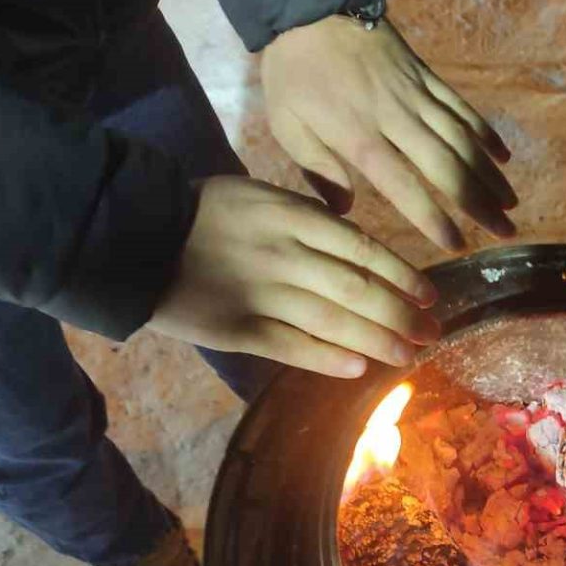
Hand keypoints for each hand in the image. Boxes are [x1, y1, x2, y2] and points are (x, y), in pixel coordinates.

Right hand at [147, 176, 440, 376]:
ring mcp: (261, 292)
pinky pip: (292, 346)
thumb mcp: (260, 196)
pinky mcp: (237, 327)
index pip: (363, 249)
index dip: (402, 275)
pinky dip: (328, 358)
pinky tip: (359, 369)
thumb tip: (358, 247)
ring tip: (408, 356)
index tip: (431, 295)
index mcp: (292, 216)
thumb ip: (307, 220)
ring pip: (333, 320)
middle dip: (401, 314)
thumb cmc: (203, 213)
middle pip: (357, 288)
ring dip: (377, 341)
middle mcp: (284, 254)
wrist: (132, 235)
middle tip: (433, 333)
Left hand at [262, 15, 515, 251]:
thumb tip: (344, 210)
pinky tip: (503, 157)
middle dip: (478, 203)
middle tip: (504, 233)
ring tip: (511, 205)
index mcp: (359, 135)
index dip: (431, 217)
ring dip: (490, 174)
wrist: (313, 1)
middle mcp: (397, 117)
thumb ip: (317, 170)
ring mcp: (417, 94)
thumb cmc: (293, 70)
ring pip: (463, 139)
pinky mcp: (426, 75)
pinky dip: (485, 133)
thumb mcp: (286, 123)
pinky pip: (461, 107)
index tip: (455, 245)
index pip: (403, 185)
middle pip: (447, 165)